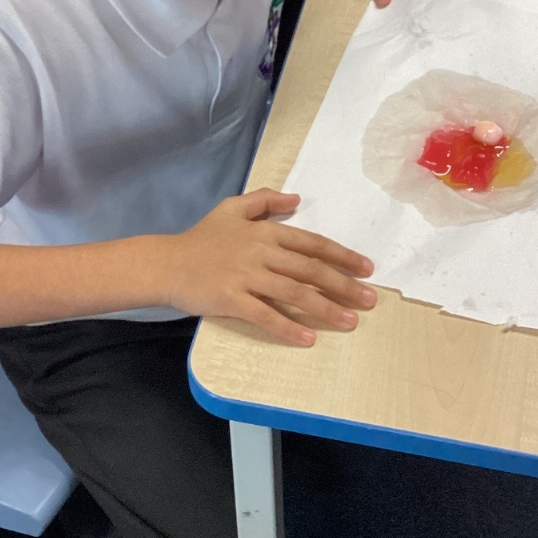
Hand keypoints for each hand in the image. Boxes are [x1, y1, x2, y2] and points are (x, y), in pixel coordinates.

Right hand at [164, 189, 375, 345]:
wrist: (167, 263)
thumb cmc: (201, 238)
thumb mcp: (232, 208)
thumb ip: (265, 200)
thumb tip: (297, 199)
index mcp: (264, 232)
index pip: (312, 244)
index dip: (342, 256)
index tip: (366, 268)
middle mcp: (260, 253)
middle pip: (310, 270)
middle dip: (344, 285)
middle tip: (371, 299)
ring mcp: (246, 277)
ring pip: (295, 293)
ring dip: (326, 308)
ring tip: (351, 320)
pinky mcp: (231, 300)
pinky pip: (265, 315)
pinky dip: (288, 328)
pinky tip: (309, 339)